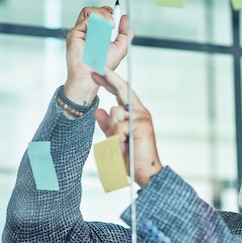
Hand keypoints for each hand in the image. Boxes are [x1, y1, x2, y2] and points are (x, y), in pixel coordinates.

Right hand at [64, 6, 134, 105]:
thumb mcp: (121, 47)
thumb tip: (125, 17)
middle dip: (106, 12)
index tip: (118, 15)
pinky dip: (95, 23)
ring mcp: (81, 31)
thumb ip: (125, 33)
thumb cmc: (104, 65)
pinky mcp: (75, 33)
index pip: (102, 14)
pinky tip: (100, 32)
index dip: (110, 12)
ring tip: (108, 26)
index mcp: (98, 33)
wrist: (94, 74)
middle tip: (113, 22)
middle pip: (94, 10)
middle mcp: (88, 30)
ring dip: (101, 15)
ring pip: (88, 11)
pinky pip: (85, 21)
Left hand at [92, 69, 162, 187]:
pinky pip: (118, 126)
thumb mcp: (114, 138)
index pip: (122, 93)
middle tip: (96, 70)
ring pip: (115, 112)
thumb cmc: (131, 156)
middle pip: (122, 91)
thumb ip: (107, 125)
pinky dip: (116, 138)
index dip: (110, 81)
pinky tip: (123, 145)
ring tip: (119, 143)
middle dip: (108, 79)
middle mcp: (141, 112)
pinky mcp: (141, 125)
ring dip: (111, 130)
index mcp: (135, 114)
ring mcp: (142, 118)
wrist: (145, 172)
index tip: (98, 73)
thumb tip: (98, 110)